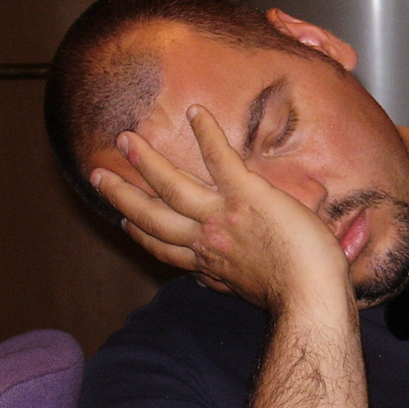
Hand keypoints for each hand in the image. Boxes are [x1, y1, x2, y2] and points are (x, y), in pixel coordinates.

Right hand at [90, 105, 349, 313]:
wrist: (311, 295)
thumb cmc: (297, 296)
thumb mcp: (250, 292)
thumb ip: (230, 280)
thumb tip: (215, 281)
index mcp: (209, 265)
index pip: (165, 249)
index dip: (141, 235)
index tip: (124, 223)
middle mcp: (207, 240)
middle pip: (153, 217)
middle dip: (122, 195)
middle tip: (98, 176)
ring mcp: (222, 215)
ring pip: (171, 186)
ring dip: (145, 161)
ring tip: (125, 139)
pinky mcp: (246, 194)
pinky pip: (219, 158)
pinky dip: (207, 133)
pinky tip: (195, 111)